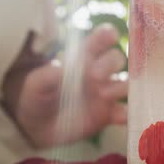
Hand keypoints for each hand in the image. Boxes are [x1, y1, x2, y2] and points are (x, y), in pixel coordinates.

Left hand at [3, 24, 127, 147]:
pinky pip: (125, 112)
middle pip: (117, 59)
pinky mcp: (109, 115)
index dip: (107, 34)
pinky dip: (127, 113)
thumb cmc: (36, 97)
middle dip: (110, 63)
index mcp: (82, 58)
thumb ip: (51, 73)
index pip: (100, 40)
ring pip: (125, 83)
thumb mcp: (36, 83)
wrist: (35, 129)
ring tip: (104, 95)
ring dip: (121, 87)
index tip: (110, 35)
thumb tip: (72, 65)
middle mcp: (99, 72)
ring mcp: (106, 93)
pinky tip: (121, 116)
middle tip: (94, 76)